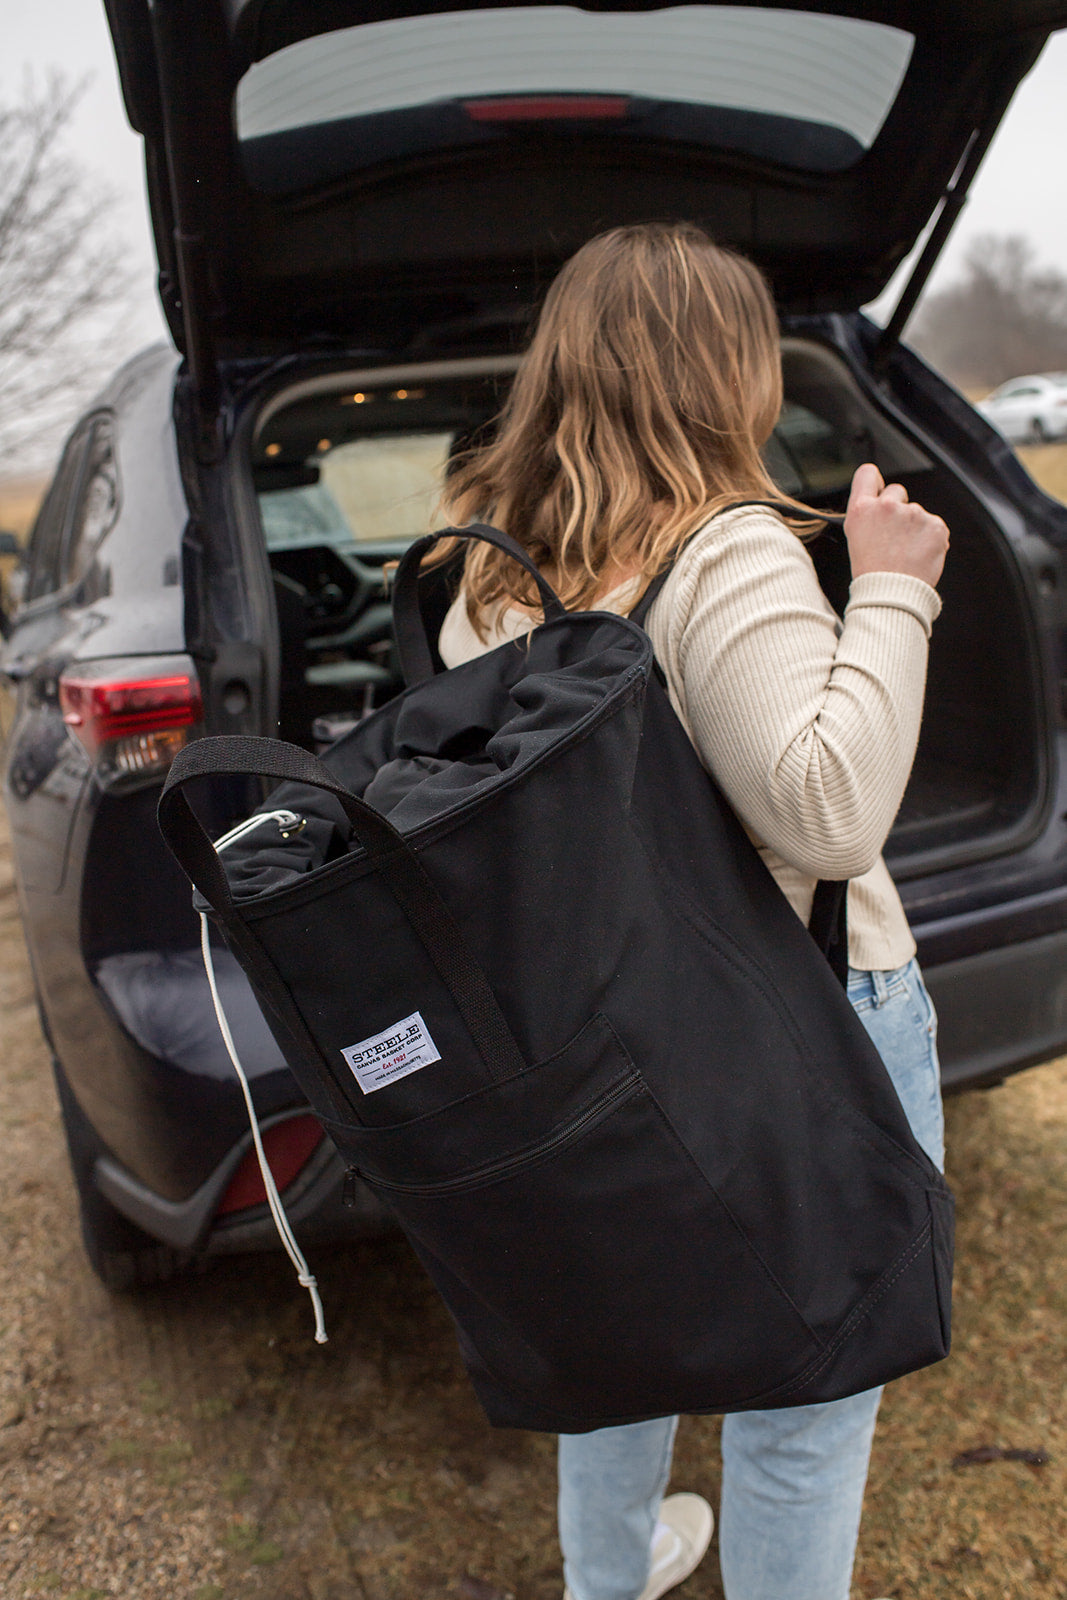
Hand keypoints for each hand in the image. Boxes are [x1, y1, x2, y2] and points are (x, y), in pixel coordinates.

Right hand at [844, 463, 948, 589]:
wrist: (892, 595)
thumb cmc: (872, 573)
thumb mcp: (856, 538)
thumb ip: (869, 514)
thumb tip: (882, 502)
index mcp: (862, 509)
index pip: (867, 474)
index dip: (875, 482)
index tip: (879, 491)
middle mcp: (887, 506)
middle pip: (897, 491)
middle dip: (898, 509)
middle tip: (893, 538)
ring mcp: (913, 514)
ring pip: (917, 513)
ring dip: (915, 528)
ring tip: (905, 553)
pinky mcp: (935, 525)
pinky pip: (934, 526)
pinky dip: (930, 540)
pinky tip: (919, 555)